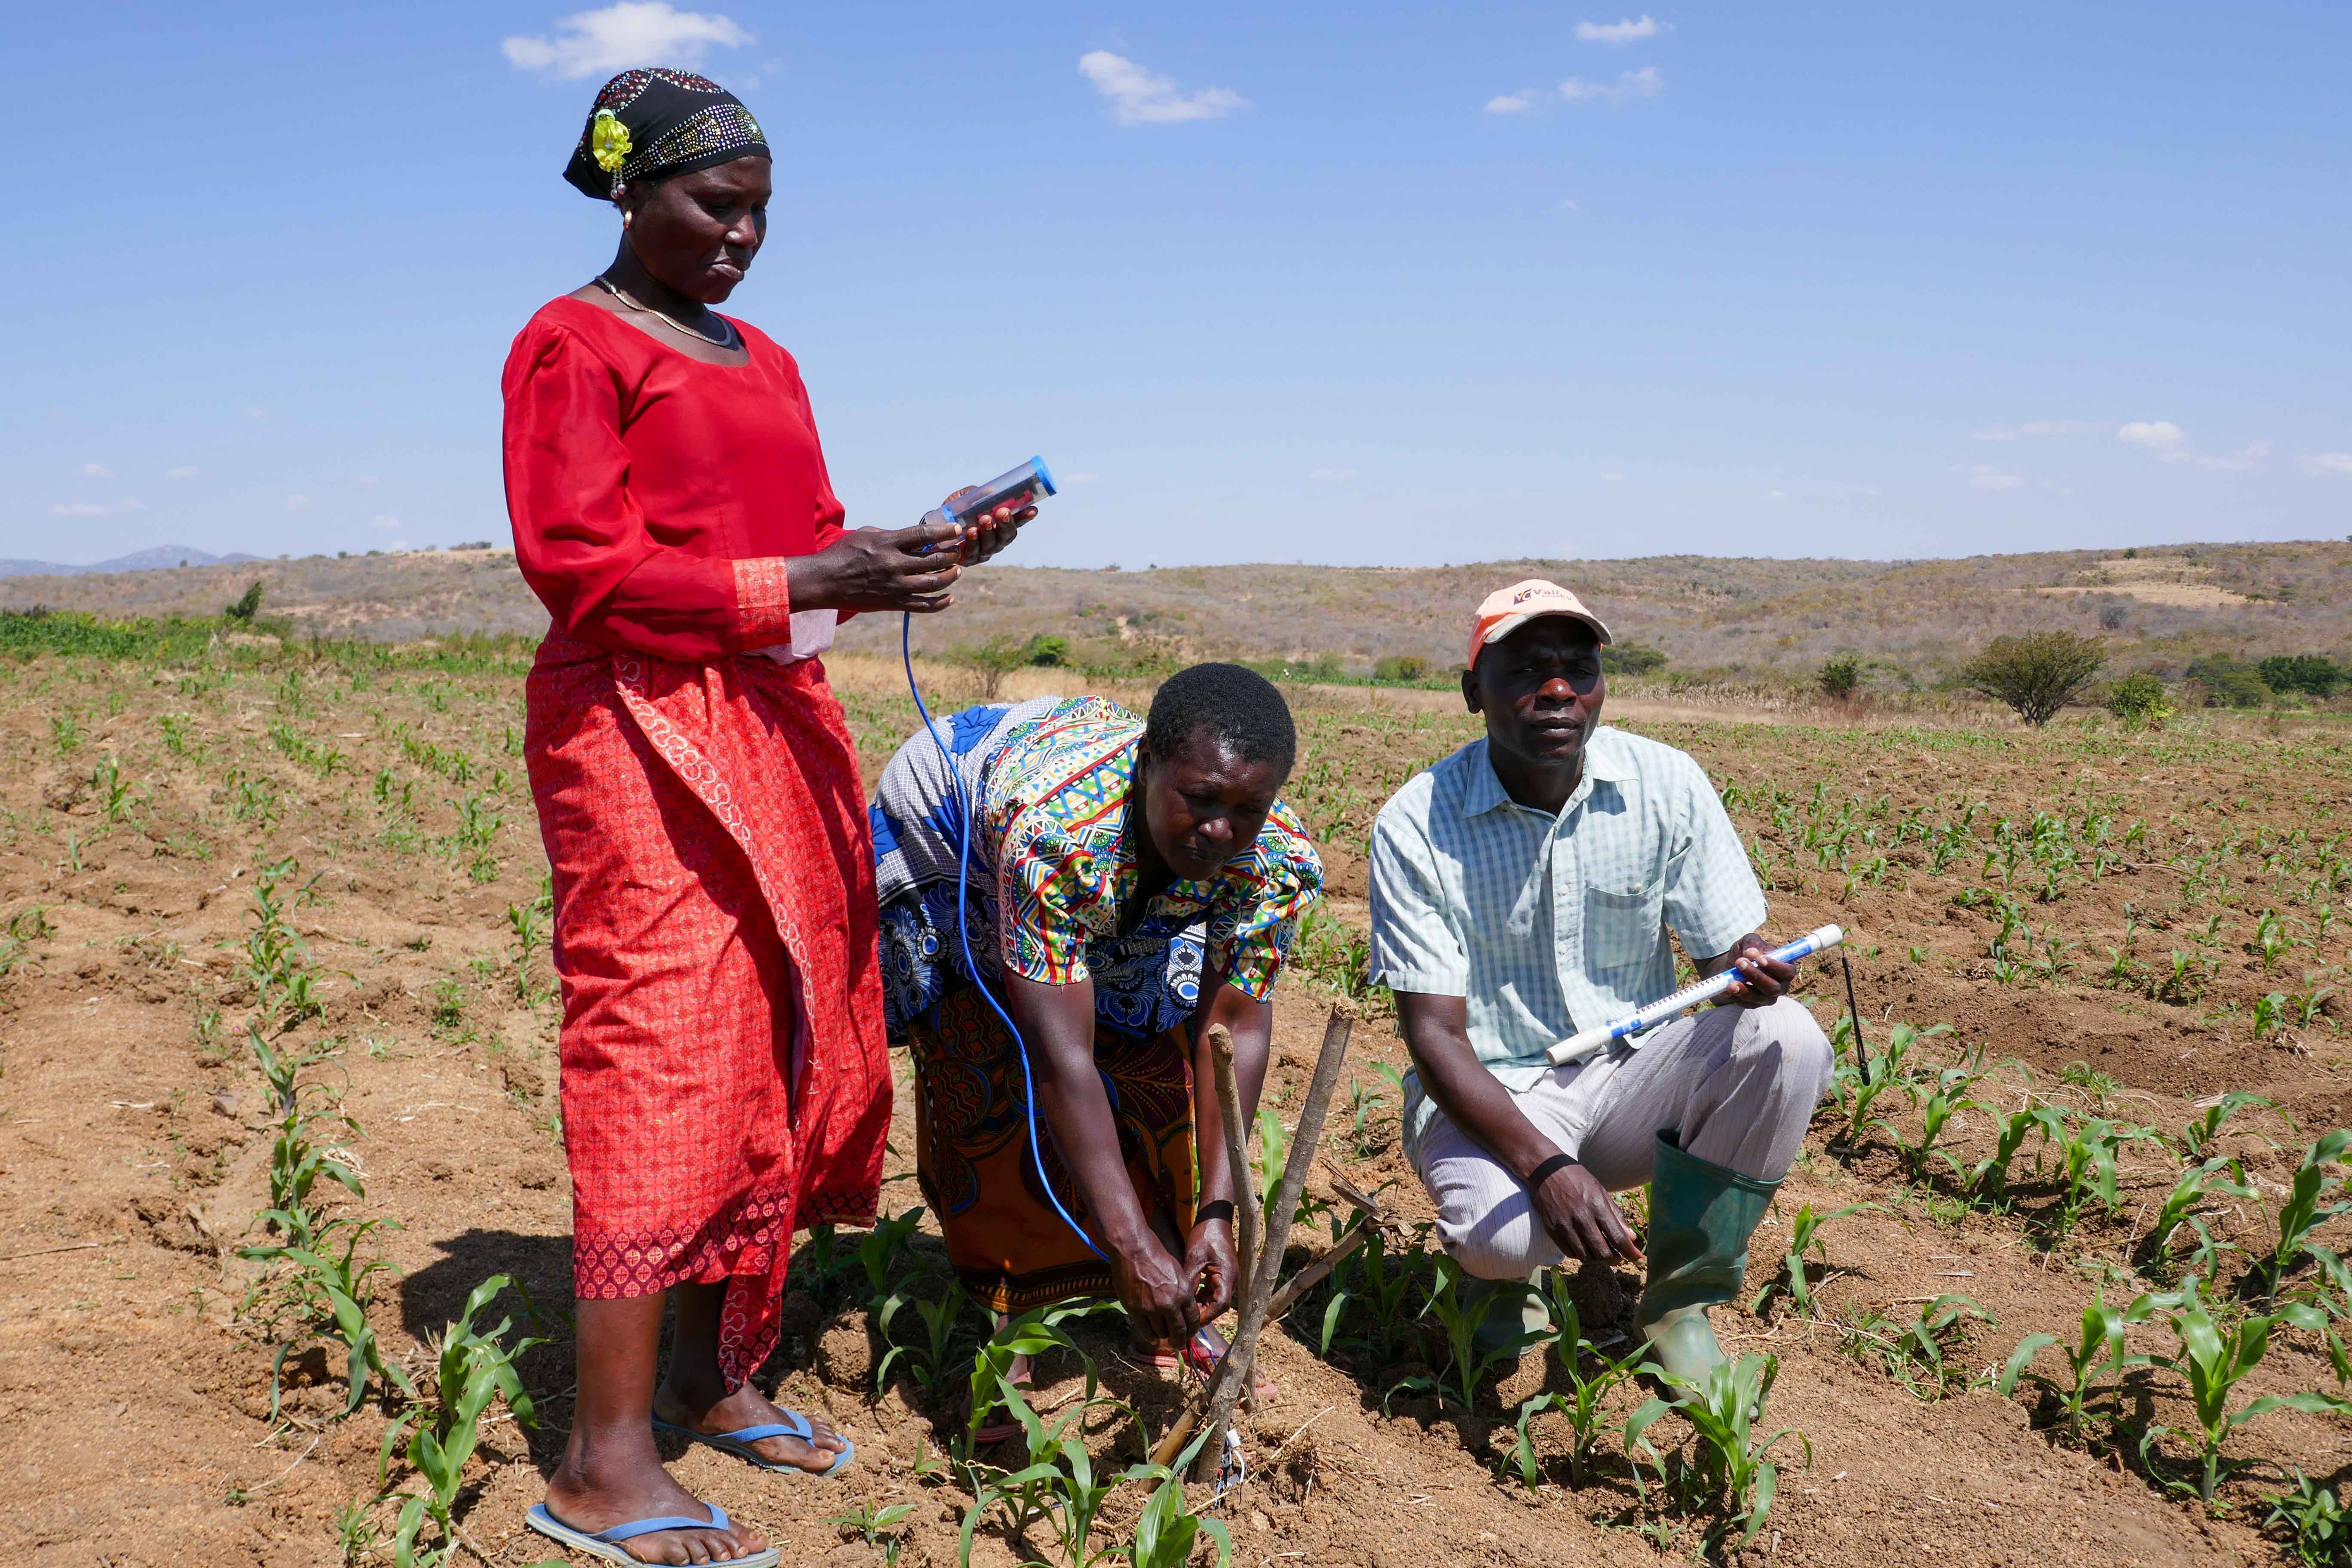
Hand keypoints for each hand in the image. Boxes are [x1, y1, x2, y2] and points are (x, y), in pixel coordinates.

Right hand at [786, 515, 963, 614]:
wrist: (825, 581)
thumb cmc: (843, 553)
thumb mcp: (866, 533)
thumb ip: (891, 534)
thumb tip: (914, 537)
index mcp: (887, 543)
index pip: (924, 535)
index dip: (944, 532)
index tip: (956, 529)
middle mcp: (894, 564)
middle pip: (934, 560)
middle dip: (952, 555)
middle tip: (958, 552)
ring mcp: (894, 586)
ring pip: (933, 583)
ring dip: (951, 576)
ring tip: (957, 571)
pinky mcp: (892, 603)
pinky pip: (923, 606)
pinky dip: (941, 603)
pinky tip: (951, 597)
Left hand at [938, 485, 1036, 566]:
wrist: (933, 528)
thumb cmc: (953, 513)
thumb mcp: (965, 499)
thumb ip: (977, 495)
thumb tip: (991, 491)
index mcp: (999, 525)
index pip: (1017, 522)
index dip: (1026, 517)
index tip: (1033, 509)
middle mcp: (995, 540)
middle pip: (1007, 536)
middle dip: (1006, 524)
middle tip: (1002, 512)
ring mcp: (984, 551)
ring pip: (993, 545)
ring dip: (990, 531)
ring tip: (985, 519)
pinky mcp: (969, 559)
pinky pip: (974, 552)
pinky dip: (974, 542)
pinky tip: (972, 532)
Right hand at [1110, 1233, 1203, 1346]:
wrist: (1133, 1249)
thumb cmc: (1157, 1257)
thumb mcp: (1178, 1273)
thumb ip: (1182, 1293)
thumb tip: (1184, 1311)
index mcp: (1183, 1293)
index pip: (1192, 1321)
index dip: (1192, 1330)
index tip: (1189, 1333)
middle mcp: (1169, 1304)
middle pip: (1178, 1332)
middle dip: (1180, 1340)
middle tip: (1178, 1342)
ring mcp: (1150, 1308)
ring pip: (1161, 1333)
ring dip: (1164, 1336)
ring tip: (1164, 1335)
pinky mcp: (1134, 1309)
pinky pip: (1145, 1330)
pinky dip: (1150, 1337)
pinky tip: (1153, 1337)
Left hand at [1182, 1216, 1238, 1322]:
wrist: (1215, 1217)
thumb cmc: (1206, 1234)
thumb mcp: (1195, 1258)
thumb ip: (1190, 1281)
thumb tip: (1182, 1302)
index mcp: (1227, 1276)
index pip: (1220, 1305)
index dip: (1206, 1316)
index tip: (1190, 1321)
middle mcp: (1231, 1279)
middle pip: (1218, 1305)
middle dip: (1202, 1313)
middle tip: (1183, 1318)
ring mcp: (1227, 1276)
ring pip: (1214, 1298)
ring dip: (1200, 1304)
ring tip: (1183, 1309)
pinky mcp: (1221, 1273)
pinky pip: (1213, 1289)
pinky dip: (1201, 1294)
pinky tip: (1187, 1295)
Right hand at [1528, 1158, 1642, 1263]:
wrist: (1544, 1170)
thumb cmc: (1576, 1178)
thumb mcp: (1600, 1190)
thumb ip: (1615, 1215)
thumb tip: (1631, 1237)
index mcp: (1597, 1206)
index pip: (1618, 1238)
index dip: (1631, 1253)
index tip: (1639, 1260)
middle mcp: (1581, 1218)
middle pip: (1603, 1252)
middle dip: (1615, 1259)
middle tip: (1618, 1257)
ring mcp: (1565, 1225)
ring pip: (1586, 1256)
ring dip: (1598, 1259)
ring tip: (1602, 1253)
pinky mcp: (1552, 1230)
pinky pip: (1570, 1252)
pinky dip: (1581, 1255)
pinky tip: (1585, 1248)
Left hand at [1717, 936, 1793, 1007]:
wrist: (1733, 964)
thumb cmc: (1747, 951)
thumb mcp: (1749, 941)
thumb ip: (1752, 943)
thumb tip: (1751, 952)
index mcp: (1785, 967)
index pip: (1787, 971)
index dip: (1775, 967)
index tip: (1759, 959)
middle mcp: (1780, 985)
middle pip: (1773, 987)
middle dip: (1756, 976)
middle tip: (1739, 963)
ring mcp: (1768, 997)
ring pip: (1759, 997)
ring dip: (1744, 989)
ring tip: (1730, 982)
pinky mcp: (1755, 1004)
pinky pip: (1746, 1003)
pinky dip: (1735, 996)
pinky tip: (1726, 988)